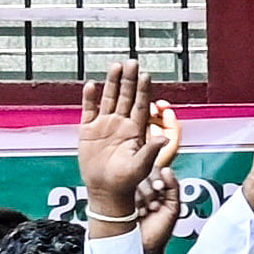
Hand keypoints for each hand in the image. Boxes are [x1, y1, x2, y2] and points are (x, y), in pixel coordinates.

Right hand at [68, 60, 171, 218]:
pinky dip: (89, 98)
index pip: (141, 105)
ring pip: (108, 99)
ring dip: (111, 83)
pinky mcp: (88, 131)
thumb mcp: (141, 167)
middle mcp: (121, 124)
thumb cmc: (125, 182)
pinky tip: (92, 84)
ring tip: (115, 66)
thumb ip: (151, 151)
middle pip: (126, 97)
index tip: (145, 74)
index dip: (144, 90)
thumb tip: (164, 138)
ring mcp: (104, 126)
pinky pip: (89, 110)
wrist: (106, 192)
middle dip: (128, 80)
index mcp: (135, 131)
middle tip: (131, 62)